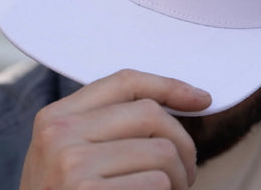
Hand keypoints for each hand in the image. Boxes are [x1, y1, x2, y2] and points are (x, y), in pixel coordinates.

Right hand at [19, 70, 210, 189]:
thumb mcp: (75, 152)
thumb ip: (115, 123)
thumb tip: (194, 98)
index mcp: (58, 115)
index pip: (126, 81)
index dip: (170, 86)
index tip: (202, 99)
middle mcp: (59, 134)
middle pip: (151, 113)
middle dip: (183, 142)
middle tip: (186, 170)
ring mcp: (71, 166)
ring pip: (161, 151)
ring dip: (179, 176)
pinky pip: (157, 183)